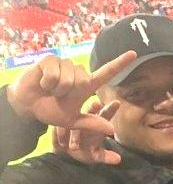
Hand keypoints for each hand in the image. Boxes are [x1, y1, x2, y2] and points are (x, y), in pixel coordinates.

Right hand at [7, 51, 135, 135]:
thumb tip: (111, 130)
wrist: (28, 105)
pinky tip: (42, 83)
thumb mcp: (72, 121)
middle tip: (58, 96)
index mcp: (87, 86)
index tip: (133, 53)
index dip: (120, 63)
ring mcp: (64, 64)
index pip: (107, 73)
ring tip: (50, 89)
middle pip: (84, 81)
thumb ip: (91, 124)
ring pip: (68, 78)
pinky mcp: (50, 60)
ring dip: (57, 89)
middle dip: (69, 93)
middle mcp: (78, 72)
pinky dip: (47, 83)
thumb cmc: (50, 111)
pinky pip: (54, 74)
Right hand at [53, 100, 121, 164]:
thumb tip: (118, 160)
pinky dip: (61, 130)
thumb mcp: (94, 155)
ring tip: (75, 139)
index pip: (106, 115)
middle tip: (96, 103)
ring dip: (76, 121)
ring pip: (73, 117)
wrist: (65, 155)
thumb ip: (106, 156)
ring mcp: (70, 119)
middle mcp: (85, 119)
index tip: (117, 102)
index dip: (111, 109)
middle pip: (90, 111)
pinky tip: (61, 136)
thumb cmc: (84, 151)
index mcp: (97, 125)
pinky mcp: (58, 123)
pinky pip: (59, 124)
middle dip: (93, 107)